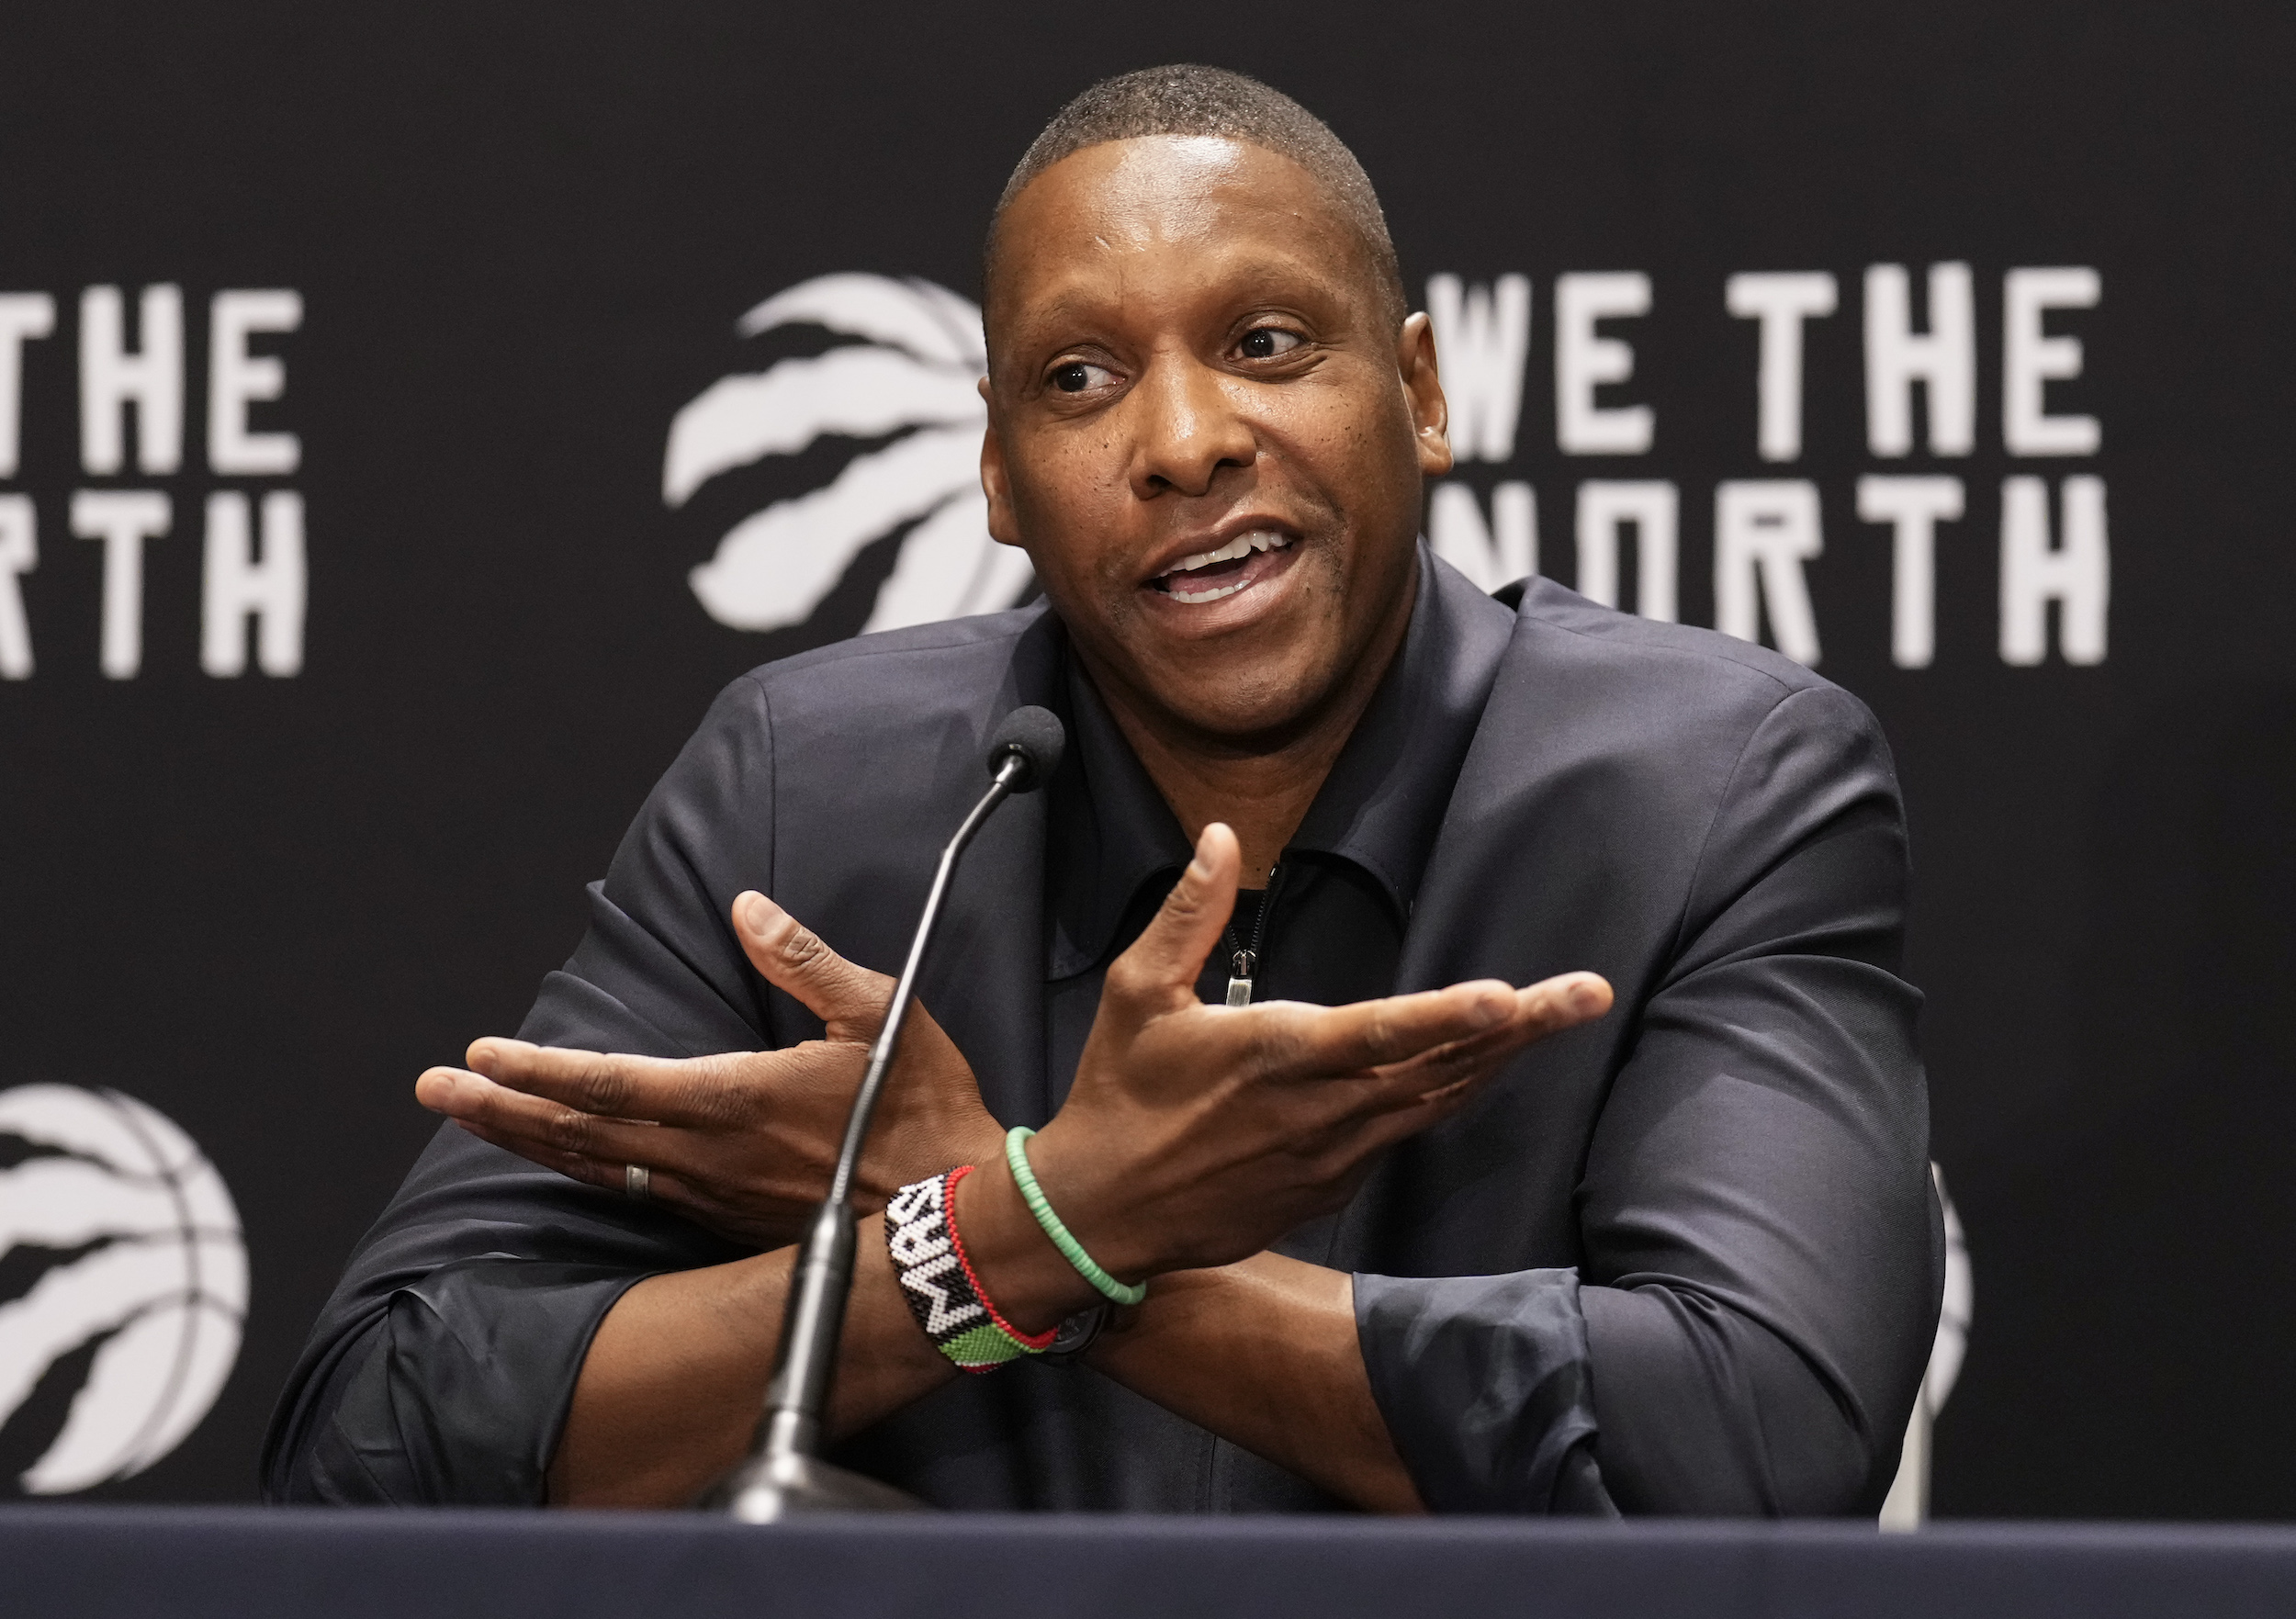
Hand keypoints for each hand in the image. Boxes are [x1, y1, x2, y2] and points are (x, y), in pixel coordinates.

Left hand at [414, 891, 1004, 1246]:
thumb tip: (746, 909)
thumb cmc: (923, 1110)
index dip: (541, 1068)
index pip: (613, 1084)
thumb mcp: (881, 1015)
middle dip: (500, 1106)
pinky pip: (628, 1193)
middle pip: (580, 1132)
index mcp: (737, 1099)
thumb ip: (806, 961)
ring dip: (524, 1140)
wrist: (956, 1219)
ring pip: (594, 1167)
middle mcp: (707, 1154)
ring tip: (469, 1116)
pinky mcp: (724, 1218)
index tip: (481, 1053)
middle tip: (433, 1087)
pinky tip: (555, 1158)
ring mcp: (711, 1194)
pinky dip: (575, 1170)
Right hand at [1016, 823, 1610, 1279]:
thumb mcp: (1135, 992)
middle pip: (1440, 1065)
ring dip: (1499, 1056)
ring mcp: (1335, 1156)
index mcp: (1275, 1055)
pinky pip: (1407, 1130)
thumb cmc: (1118, 1092)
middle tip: (1589, 993)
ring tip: (1559, 1015)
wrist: (1102, 1213)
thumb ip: (1188, 914)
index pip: (1379, 1032)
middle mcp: (1320, 1111)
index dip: (1448, 1015)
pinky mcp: (1335, 1186)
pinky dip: (1451, 1092)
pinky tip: (1483, 1060)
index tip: (1510, 996)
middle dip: (1521, 1028)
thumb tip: (1224, 837)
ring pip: (1437, 1100)